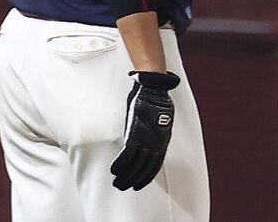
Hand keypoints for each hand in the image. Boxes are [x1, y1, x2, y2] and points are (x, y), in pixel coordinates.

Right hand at [110, 71, 180, 190]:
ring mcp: (146, 138)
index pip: (155, 165)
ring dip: (126, 175)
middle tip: (123, 187)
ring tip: (117, 183)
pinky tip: (114, 170)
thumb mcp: (160, 122)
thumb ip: (155, 135)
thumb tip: (149, 143)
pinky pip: (128, 153)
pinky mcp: (135, 132)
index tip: (138, 185)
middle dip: (134, 179)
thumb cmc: (156, 103)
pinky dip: (121, 163)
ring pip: (136, 163)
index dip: (146, 177)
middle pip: (144, 167)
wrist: (154, 90)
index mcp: (162, 140)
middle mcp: (156, 142)